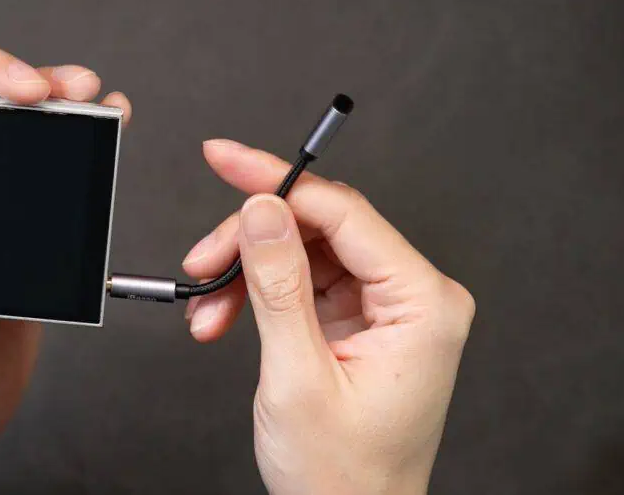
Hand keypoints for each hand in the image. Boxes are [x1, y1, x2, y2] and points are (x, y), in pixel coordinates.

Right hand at [181, 140, 474, 494]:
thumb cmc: (342, 477)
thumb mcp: (298, 376)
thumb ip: (278, 285)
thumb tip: (262, 210)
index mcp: (423, 305)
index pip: (344, 213)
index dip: (277, 181)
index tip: (226, 159)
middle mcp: (412, 298)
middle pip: (318, 227)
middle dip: (249, 241)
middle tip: (200, 261)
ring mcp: (385, 309)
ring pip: (300, 251)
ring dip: (244, 273)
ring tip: (206, 310)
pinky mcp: (358, 322)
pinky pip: (299, 282)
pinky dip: (254, 295)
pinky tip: (221, 317)